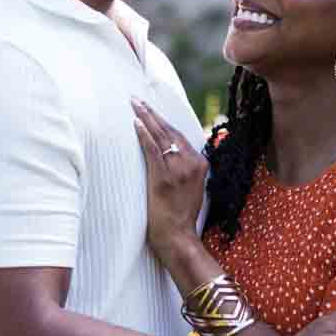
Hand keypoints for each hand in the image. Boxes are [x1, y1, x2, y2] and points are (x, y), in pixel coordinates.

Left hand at [131, 98, 206, 257]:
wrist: (178, 236)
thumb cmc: (181, 216)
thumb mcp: (192, 188)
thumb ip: (185, 170)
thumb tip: (171, 155)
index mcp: (201, 164)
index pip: (181, 136)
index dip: (165, 121)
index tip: (154, 110)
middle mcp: (192, 163)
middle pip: (171, 131)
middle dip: (153, 114)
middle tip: (138, 99)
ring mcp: (179, 169)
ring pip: (161, 136)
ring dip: (146, 118)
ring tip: (134, 104)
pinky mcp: (163, 177)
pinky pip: (152, 149)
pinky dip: (144, 134)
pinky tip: (136, 123)